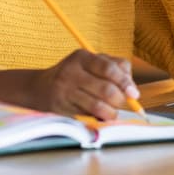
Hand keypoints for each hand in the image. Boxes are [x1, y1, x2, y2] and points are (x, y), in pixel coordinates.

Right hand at [0, 50, 140, 119]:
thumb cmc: (74, 75)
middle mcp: (71, 72)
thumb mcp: (90, 63)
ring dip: (110, 112)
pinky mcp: (61, 107)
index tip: (134, 94)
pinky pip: (87, 115)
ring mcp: (65, 90)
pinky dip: (98, 118)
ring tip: (112, 113)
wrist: (39, 88)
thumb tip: (132, 88)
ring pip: (97, 105)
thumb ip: (114, 69)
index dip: (125, 82)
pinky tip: (99, 116)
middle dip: (120, 100)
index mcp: (82, 56)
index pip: (109, 69)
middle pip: (106, 89)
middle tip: (122, 103)